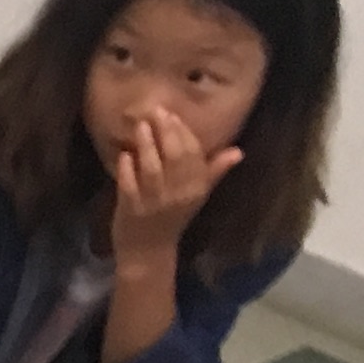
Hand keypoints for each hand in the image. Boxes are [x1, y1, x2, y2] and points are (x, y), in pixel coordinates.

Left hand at [109, 105, 239, 250]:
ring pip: (153, 168)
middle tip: (156, 111)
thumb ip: (214, 171)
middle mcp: (180, 194)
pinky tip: (125, 154)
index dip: (183, 132)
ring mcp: (155, 202)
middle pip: (176, 157)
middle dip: (166, 132)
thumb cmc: (173, 218)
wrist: (149, 250)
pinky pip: (130, 185)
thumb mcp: (197, 195)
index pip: (195, 154)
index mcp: (197, 188)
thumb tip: (238, 151)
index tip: (173, 114)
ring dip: (147, 145)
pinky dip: (127, 168)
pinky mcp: (132, 209)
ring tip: (141, 125)